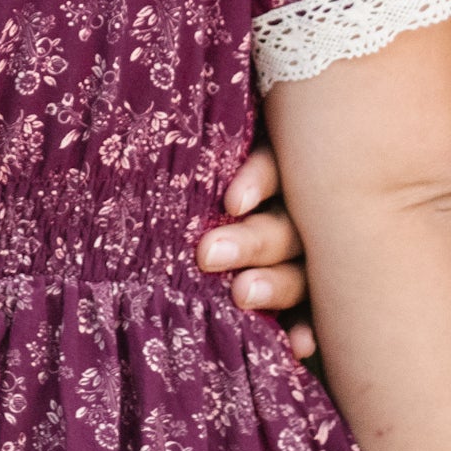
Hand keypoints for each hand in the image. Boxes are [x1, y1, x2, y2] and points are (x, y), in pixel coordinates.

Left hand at [195, 140, 314, 359]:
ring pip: (302, 268)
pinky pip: (315, 314)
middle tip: (209, 254)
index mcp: (277, 161)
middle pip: (286, 221)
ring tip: (243, 296)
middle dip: (251, 239)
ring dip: (276, 283)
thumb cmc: (189, 170)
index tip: (230, 200)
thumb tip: (135, 104)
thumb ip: (191, 137)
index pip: (274, 165)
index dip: (257, 179)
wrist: (226, 225)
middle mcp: (298, 207)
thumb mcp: (195, 147)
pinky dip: (307, 330)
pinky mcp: (313, 297)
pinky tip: (299, 347)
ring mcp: (310, 254)